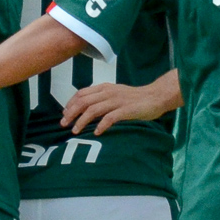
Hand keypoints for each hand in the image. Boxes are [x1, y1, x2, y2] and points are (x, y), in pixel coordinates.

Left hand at [61, 73, 180, 134]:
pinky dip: (101, 125)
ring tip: (75, 131)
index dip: (70, 104)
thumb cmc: (135, 98)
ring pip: (93, 109)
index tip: (64, 114)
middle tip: (64, 124)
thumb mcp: (115, 94)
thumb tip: (85, 109)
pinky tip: (96, 132)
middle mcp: (108, 92)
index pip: (81, 93)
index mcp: (104, 87)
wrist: (155, 96)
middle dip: (71, 113)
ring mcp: (117, 101)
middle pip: (84, 101)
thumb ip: (101, 99)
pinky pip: (110, 118)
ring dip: (82, 121)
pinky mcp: (126, 110)